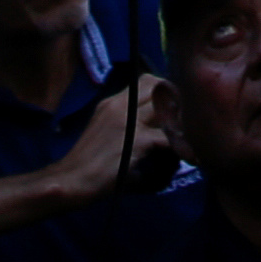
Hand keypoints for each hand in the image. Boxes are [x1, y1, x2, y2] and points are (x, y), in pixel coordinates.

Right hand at [63, 77, 176, 203]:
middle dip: (175, 101)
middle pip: (158, 86)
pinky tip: (188, 156)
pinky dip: (180, 146)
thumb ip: (127, 129)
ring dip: (180, 122)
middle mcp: (119, 105)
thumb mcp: (104, 135)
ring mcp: (128, 121)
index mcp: (112, 102)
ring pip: (166, 108)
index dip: (164, 91)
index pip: (146, 81)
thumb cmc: (85, 164)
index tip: (173, 108)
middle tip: (184, 120)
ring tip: (190, 136)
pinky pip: (167, 137)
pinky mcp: (135, 140)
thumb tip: (154, 141)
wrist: (70, 180)